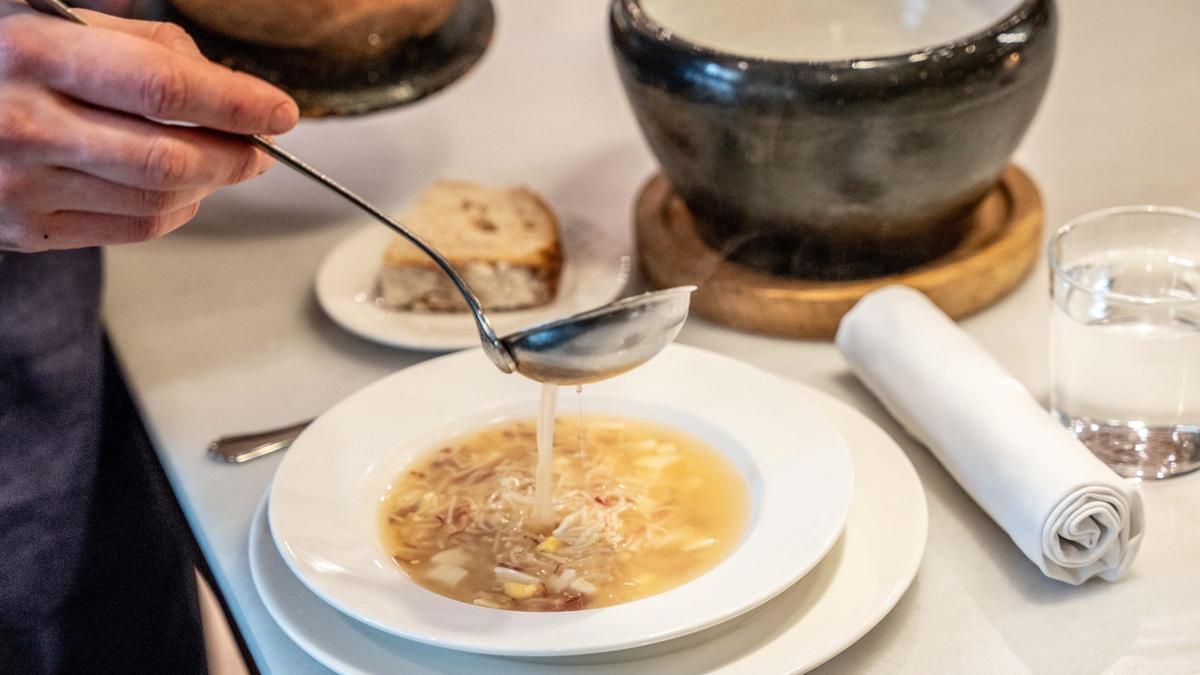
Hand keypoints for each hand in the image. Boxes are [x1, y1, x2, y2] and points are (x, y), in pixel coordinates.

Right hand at [0, 4, 298, 250]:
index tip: (279, 110)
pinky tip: (186, 189)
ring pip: (159, 197)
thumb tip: (215, 77)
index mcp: (30, 51)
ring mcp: (20, 184)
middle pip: (171, 154)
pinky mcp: (23, 228)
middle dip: (236, 153)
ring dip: (211, 182)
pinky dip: (176, 210)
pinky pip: (131, 229)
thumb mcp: (41, 15)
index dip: (236, 100)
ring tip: (226, 161)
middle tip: (262, 145)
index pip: (164, 85)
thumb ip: (134, 40)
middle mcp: (24, 122)